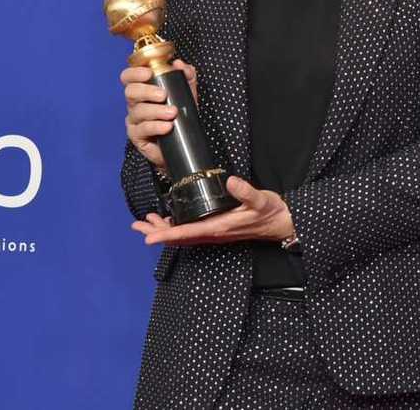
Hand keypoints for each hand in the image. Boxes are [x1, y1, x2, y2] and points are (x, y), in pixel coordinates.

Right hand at [121, 58, 197, 175]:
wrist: (183, 142)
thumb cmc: (180, 115)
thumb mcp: (187, 93)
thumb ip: (186, 76)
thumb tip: (179, 64)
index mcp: (142, 90)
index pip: (129, 77)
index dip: (134, 73)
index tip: (149, 73)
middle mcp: (134, 103)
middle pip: (130, 92)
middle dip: (146, 92)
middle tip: (163, 95)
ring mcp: (134, 120)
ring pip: (138, 111)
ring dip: (156, 111)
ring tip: (172, 113)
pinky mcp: (137, 136)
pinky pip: (142, 129)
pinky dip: (155, 126)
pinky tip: (167, 127)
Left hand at [130, 176, 294, 245]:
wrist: (281, 224)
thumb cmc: (270, 212)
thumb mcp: (260, 199)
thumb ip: (245, 191)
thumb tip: (230, 181)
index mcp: (220, 227)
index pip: (188, 233)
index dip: (167, 234)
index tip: (149, 236)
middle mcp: (214, 234)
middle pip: (179, 237)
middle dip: (158, 232)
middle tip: (137, 227)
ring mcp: (214, 233)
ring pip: (183, 235)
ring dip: (164, 229)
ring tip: (145, 222)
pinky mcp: (217, 229)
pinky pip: (191, 231)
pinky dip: (176, 227)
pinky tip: (169, 220)